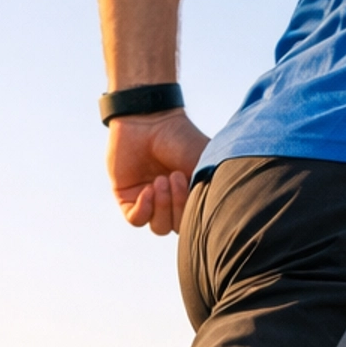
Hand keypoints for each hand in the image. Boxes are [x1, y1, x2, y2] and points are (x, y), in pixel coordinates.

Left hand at [107, 110, 209, 234]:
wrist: (150, 119)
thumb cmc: (180, 137)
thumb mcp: (203, 164)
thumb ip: (209, 190)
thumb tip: (218, 214)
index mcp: (190, 195)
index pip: (193, 222)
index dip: (192, 210)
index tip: (189, 181)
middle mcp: (170, 201)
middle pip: (176, 227)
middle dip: (176, 205)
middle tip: (174, 176)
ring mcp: (149, 200)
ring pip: (158, 227)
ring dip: (162, 206)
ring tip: (160, 180)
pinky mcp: (127, 197)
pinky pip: (136, 219)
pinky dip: (144, 208)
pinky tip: (148, 190)